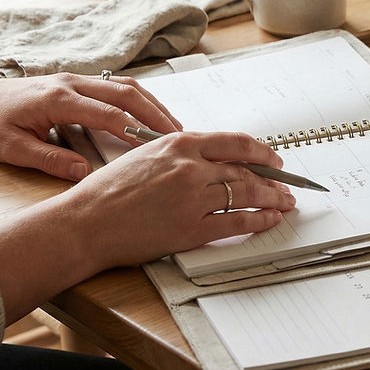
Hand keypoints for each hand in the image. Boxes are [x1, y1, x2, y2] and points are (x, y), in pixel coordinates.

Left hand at [0, 61, 181, 180]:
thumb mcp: (11, 149)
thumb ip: (49, 160)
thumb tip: (83, 174)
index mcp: (57, 100)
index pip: (108, 114)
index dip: (136, 130)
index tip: (160, 147)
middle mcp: (72, 83)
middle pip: (127, 94)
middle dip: (157, 115)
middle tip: (180, 137)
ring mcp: (77, 79)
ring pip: (127, 86)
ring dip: (153, 105)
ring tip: (175, 128)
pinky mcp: (80, 83)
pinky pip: (118, 87)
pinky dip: (141, 101)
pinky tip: (153, 116)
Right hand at [0, 131, 297, 321]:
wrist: (85, 222)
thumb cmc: (107, 191)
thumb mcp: (145, 155)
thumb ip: (180, 155)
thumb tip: (211, 161)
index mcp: (178, 143)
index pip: (234, 142)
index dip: (260, 152)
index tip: (272, 159)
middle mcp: (190, 167)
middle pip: (245, 170)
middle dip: (271, 178)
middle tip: (285, 185)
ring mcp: (193, 197)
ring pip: (247, 194)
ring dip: (272, 199)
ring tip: (285, 203)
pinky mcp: (191, 227)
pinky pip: (237, 222)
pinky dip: (259, 221)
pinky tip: (270, 220)